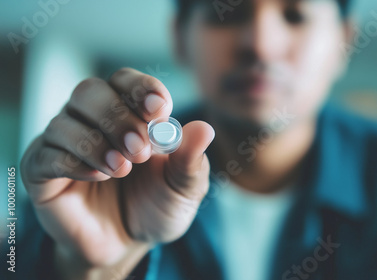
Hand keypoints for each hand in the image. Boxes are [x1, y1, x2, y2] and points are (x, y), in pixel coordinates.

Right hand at [20, 68, 213, 274]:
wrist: (128, 243)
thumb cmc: (156, 205)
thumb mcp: (183, 187)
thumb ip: (191, 161)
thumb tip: (204, 129)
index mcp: (128, 113)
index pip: (126, 82)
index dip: (141, 89)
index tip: (159, 109)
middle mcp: (92, 120)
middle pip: (90, 92)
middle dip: (118, 117)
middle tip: (141, 150)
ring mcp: (64, 143)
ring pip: (65, 121)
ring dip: (97, 143)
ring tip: (122, 169)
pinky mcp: (41, 170)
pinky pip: (47, 154)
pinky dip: (74, 162)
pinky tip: (98, 176)